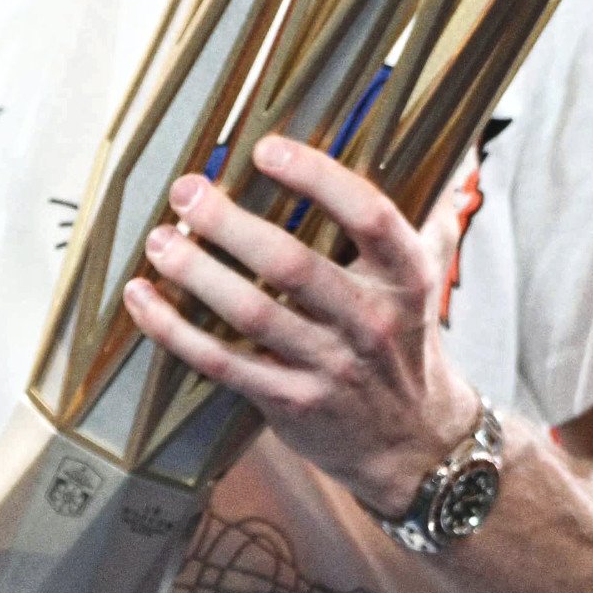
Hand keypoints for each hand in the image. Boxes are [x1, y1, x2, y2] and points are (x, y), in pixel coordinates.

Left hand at [121, 134, 481, 519]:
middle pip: (293, 264)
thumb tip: (450, 147)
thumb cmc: (407, 343)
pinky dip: (175, 331)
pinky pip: (222, 362)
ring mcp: (330, 366)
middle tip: (186, 191)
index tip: (267, 149)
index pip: (369, 216)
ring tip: (160, 240)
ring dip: (196, 273)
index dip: (318, 178)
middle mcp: (370, 320)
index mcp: (406, 277)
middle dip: (230, 224)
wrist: (414, 445)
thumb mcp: (432, 278)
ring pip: (252, 313)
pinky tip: (143, 300)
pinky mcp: (291, 402)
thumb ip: (432, 214)